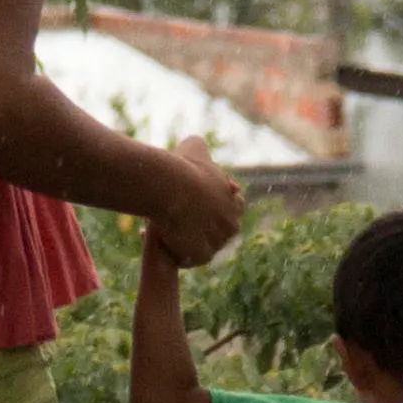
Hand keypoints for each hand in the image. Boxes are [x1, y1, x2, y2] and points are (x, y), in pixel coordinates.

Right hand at [148, 139, 244, 269]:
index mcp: (235, 202)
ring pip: (205, 246)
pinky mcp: (202, 254)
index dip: (212, 208)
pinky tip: (167, 247)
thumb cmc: (182, 166)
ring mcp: (218, 241)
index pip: (231, 209)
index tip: (195, 205)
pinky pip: (192, 259)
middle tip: (182, 223)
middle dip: (204, 229)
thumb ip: (199, 146)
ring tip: (171, 237)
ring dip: (191, 243)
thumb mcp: (194, 147)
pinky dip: (180, 255)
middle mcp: (231, 224)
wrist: (171, 187)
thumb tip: (195, 143)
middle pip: (219, 231)